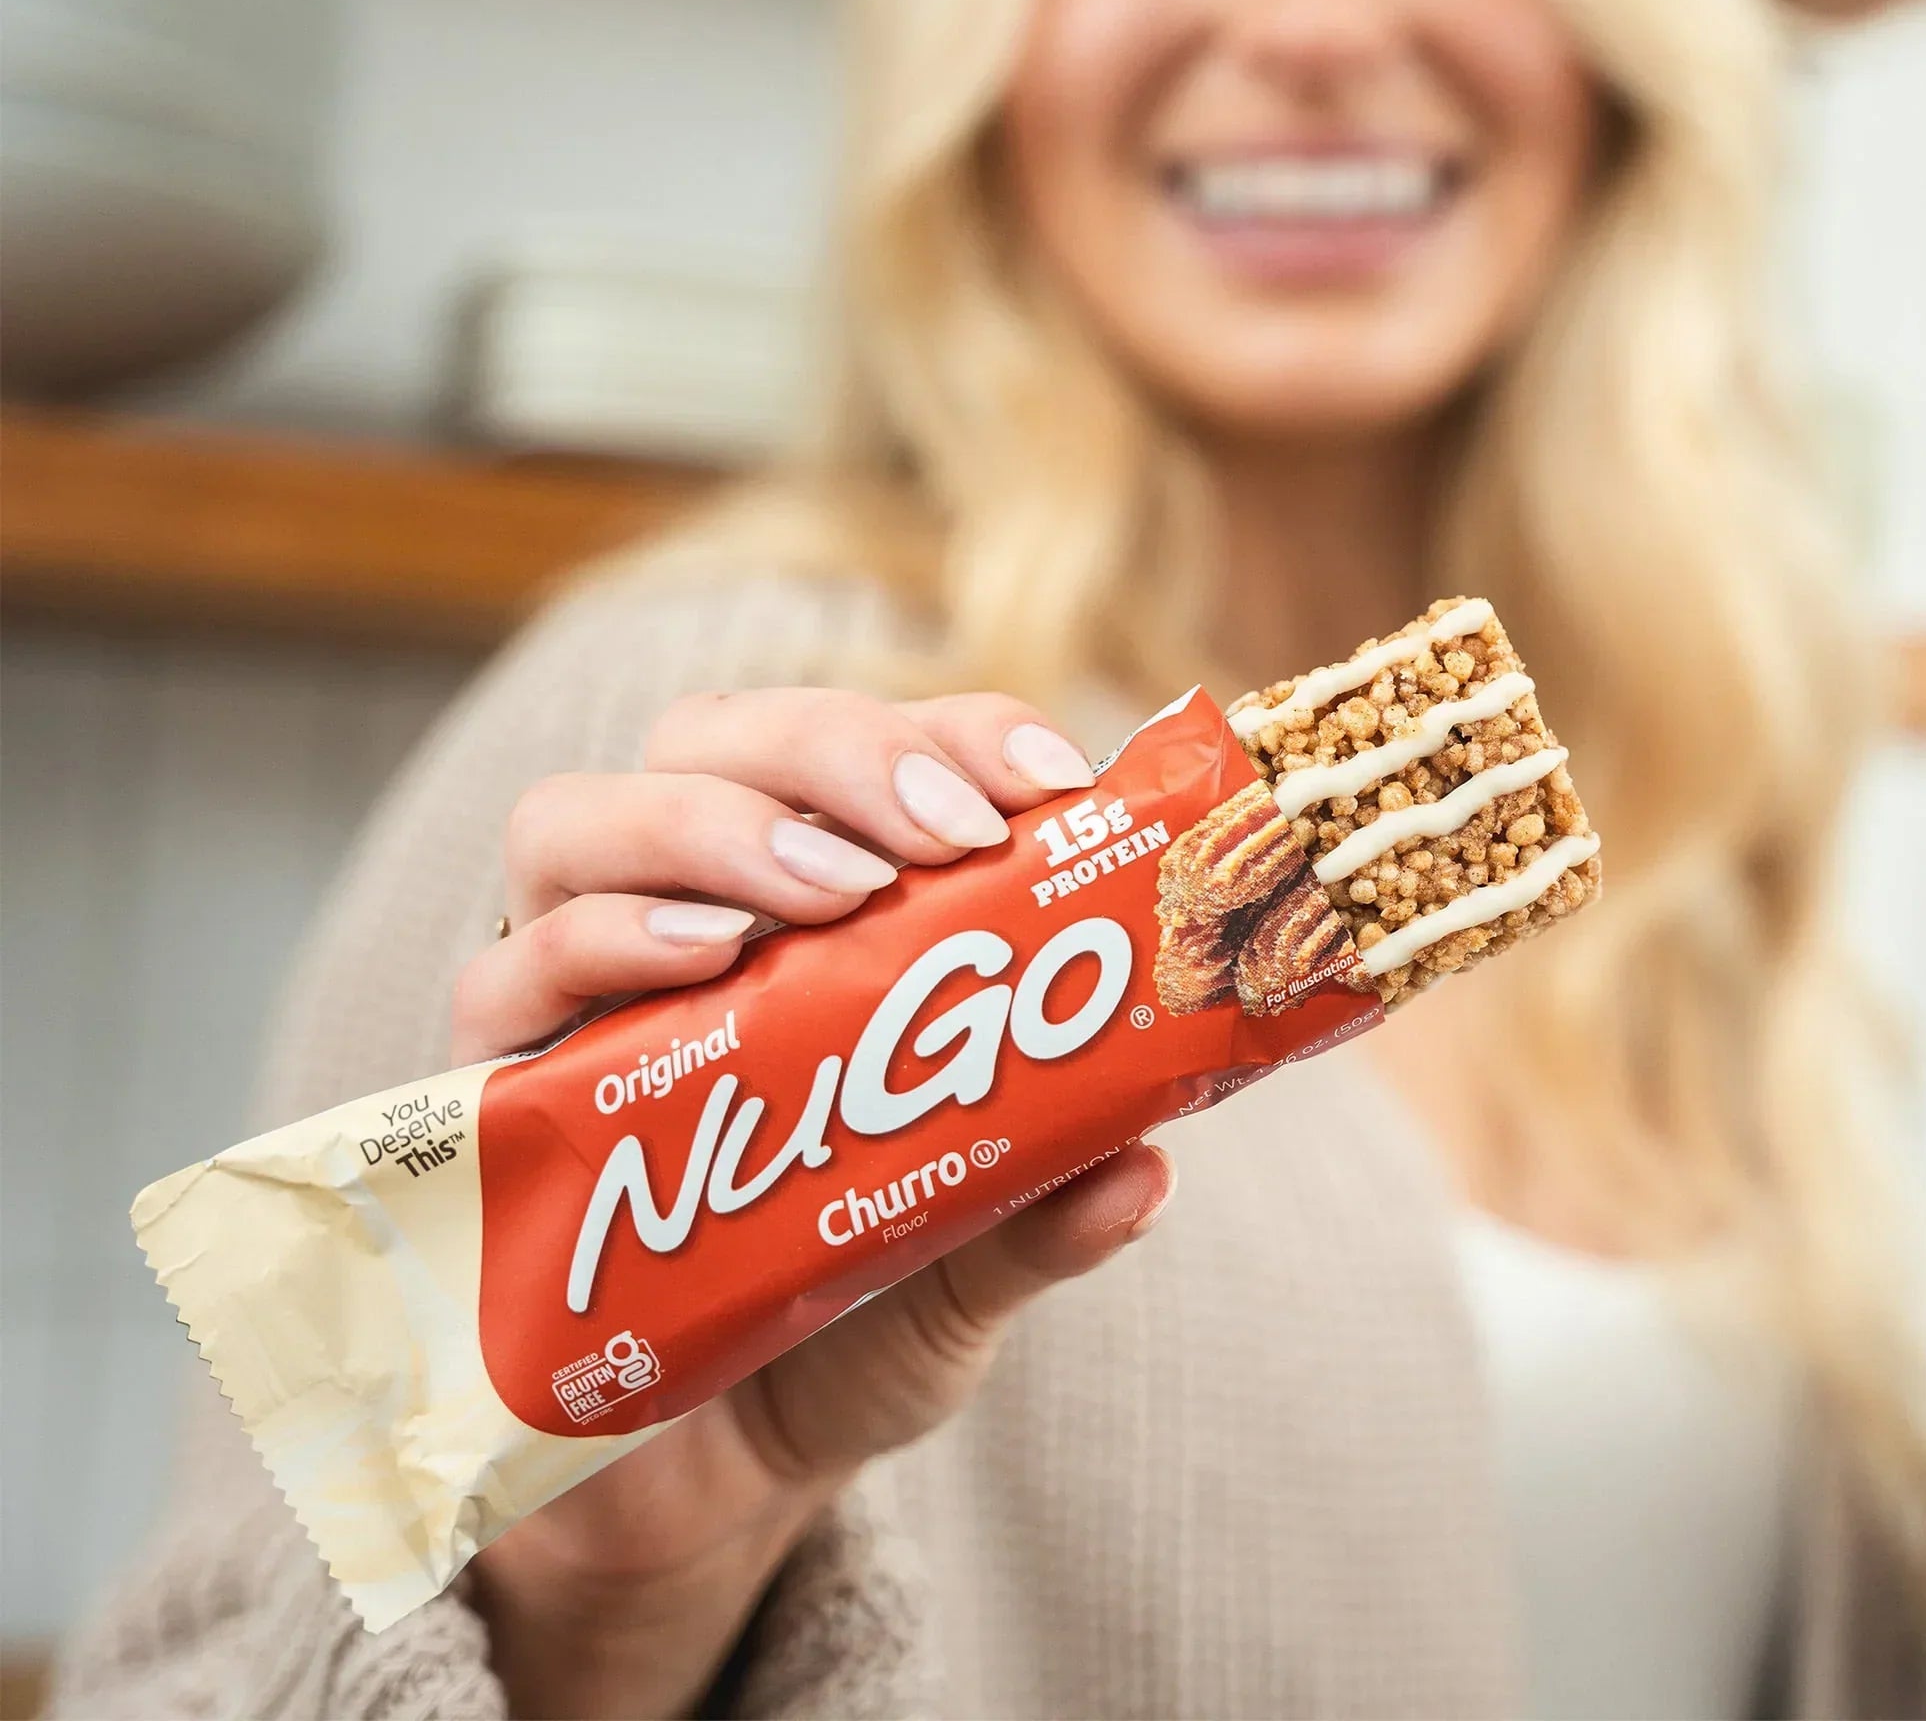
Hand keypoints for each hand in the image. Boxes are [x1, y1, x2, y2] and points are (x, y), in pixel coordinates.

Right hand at [453, 689, 1175, 1718]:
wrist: (704, 1478)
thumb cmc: (842, 1327)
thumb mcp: (962, 1275)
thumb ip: (1038, 1216)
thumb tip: (1144, 1166)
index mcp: (808, 914)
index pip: (863, 756)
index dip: (950, 733)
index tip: (1045, 778)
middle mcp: (679, 918)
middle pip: (710, 742)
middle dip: (831, 753)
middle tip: (938, 834)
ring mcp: (574, 993)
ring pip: (578, 820)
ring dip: (714, 825)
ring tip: (830, 889)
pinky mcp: (494, 1091)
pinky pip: (504, 973)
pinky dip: (603, 938)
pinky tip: (701, 958)